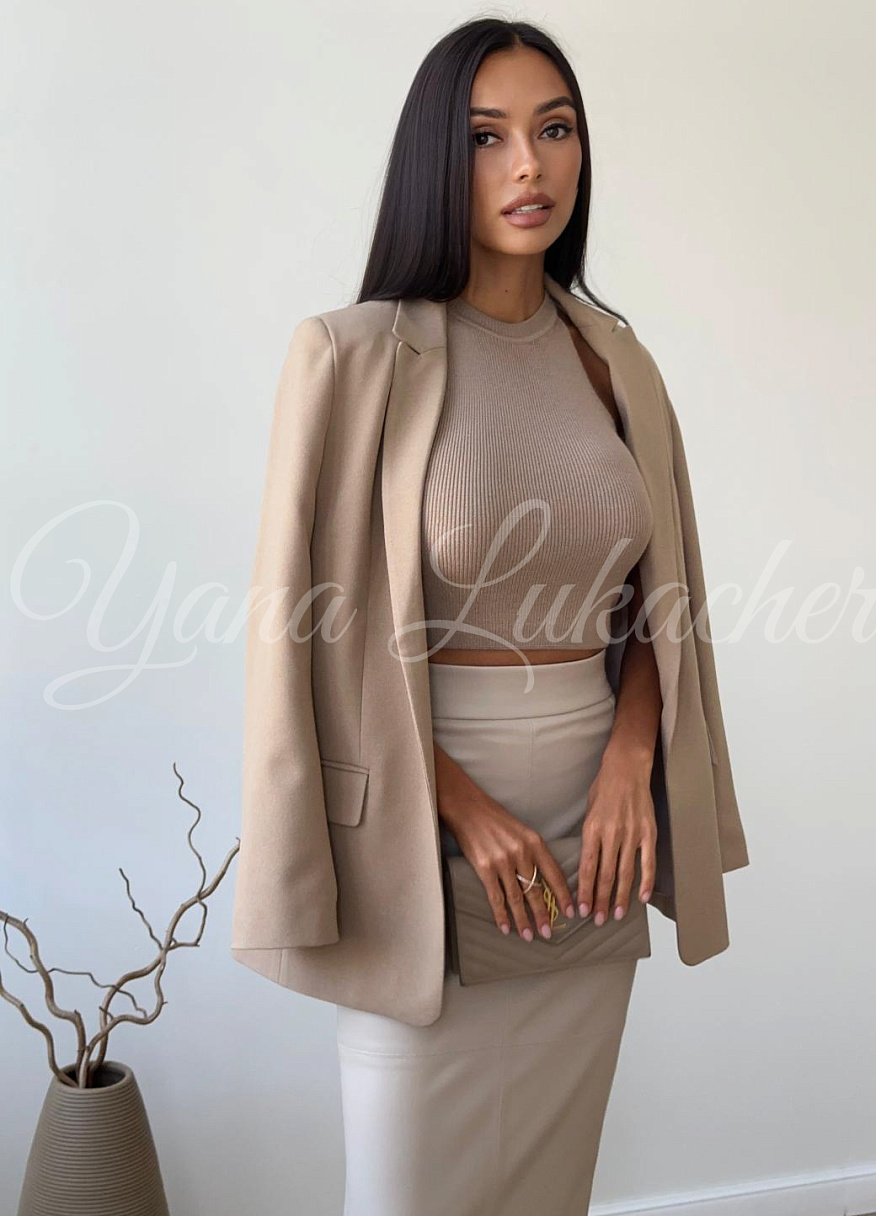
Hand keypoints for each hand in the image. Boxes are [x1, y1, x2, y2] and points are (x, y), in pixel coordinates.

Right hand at [435, 746, 575, 941]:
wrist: (468, 808)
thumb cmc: (495, 820)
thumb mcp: (522, 831)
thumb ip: (533, 853)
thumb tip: (543, 880)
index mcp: (535, 842)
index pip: (554, 874)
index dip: (563, 895)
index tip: (570, 912)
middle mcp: (521, 852)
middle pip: (536, 891)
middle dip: (543, 915)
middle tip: (548, 933)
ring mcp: (502, 861)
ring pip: (516, 898)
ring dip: (523, 920)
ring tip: (529, 935)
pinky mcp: (484, 868)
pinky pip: (496, 897)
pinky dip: (501, 915)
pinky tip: (506, 927)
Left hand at [576, 753, 655, 925]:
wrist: (626, 768)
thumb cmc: (604, 788)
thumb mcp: (588, 811)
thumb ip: (589, 838)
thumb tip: (587, 865)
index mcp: (592, 829)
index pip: (588, 868)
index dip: (585, 891)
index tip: (582, 908)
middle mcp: (612, 834)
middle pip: (606, 875)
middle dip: (601, 901)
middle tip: (598, 919)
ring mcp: (632, 834)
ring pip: (625, 873)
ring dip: (620, 897)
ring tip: (616, 914)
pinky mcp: (648, 833)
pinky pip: (647, 862)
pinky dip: (645, 882)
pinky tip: (641, 897)